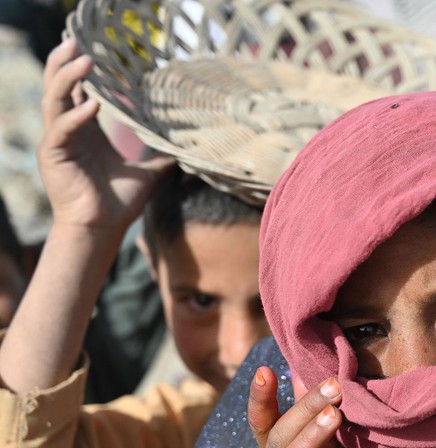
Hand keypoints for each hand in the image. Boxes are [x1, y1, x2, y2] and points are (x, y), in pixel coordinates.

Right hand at [37, 38, 171, 233]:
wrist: (104, 230)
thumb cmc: (121, 203)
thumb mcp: (150, 172)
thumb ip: (164, 154)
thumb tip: (191, 145)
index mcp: (86, 130)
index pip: (78, 90)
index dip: (83, 69)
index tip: (94, 47)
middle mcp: (68, 131)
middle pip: (59, 86)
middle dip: (66, 62)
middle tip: (77, 39)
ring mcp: (58, 141)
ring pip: (54, 99)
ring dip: (67, 78)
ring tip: (84, 60)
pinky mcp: (53, 155)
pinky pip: (62, 129)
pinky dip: (76, 115)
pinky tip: (92, 104)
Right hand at [248, 367, 364, 447]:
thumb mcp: (320, 446)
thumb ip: (307, 413)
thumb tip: (299, 368)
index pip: (263, 422)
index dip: (260, 397)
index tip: (263, 369)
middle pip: (280, 438)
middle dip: (304, 409)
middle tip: (333, 386)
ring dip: (310, 442)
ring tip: (334, 418)